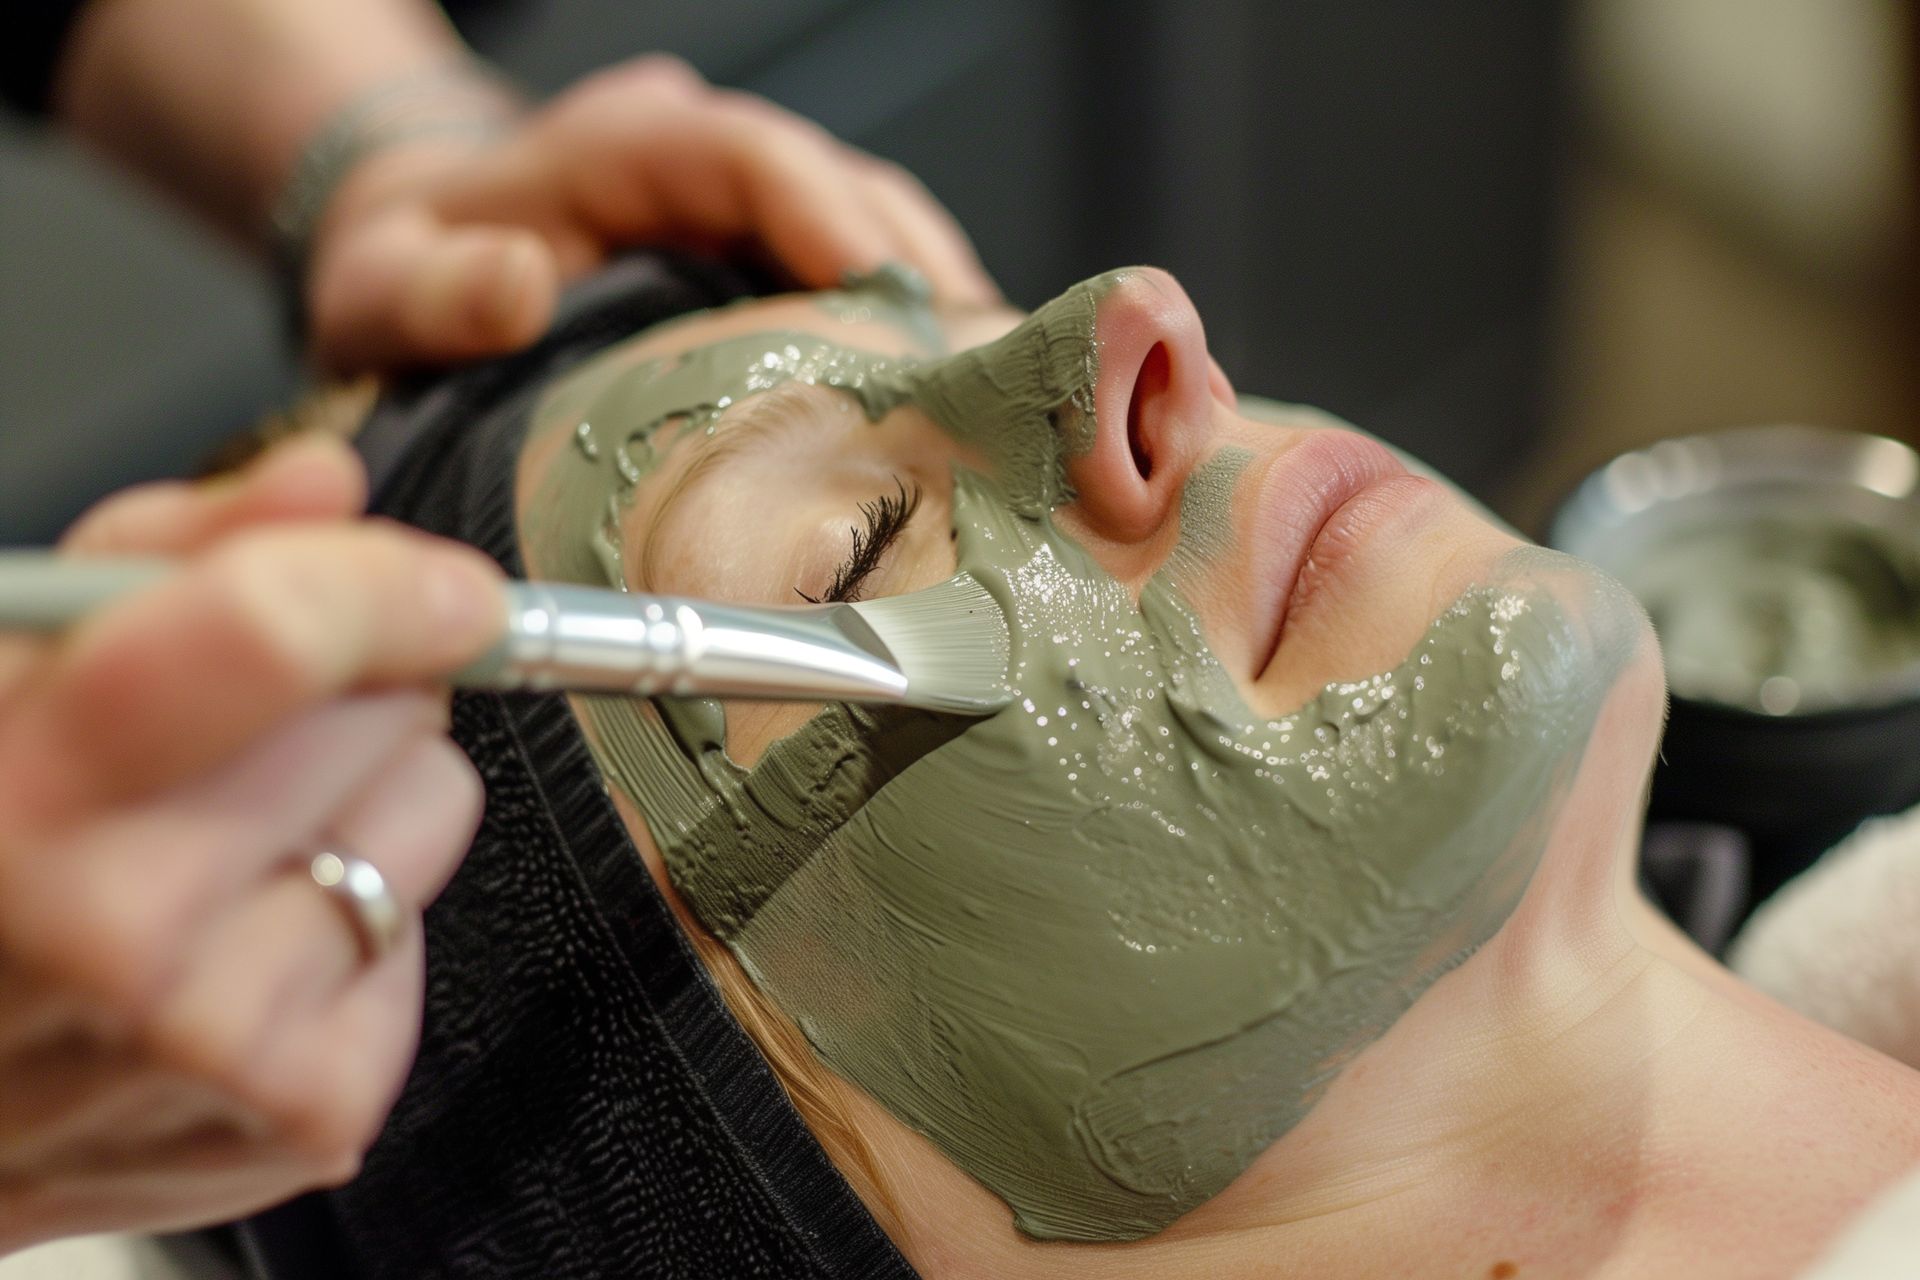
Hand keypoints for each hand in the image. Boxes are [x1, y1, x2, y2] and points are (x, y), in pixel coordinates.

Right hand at [0, 437, 501, 1250]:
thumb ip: (159, 554)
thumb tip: (322, 487)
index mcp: (18, 803)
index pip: (272, 637)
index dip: (384, 582)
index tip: (436, 581)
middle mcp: (124, 937)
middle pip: (390, 711)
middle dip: (347, 689)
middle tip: (245, 730)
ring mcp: (225, 1043)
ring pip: (438, 807)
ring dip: (362, 798)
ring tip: (232, 838)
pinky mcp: (315, 1111)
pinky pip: (431, 926)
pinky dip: (362, 915)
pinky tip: (246, 941)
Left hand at [307, 55, 999, 371]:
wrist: (425, 263)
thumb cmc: (411, 277)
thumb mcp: (381, 292)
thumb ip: (434, 292)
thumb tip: (519, 282)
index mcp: (616, 147)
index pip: (744, 149)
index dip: (823, 208)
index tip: (880, 290)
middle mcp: (702, 161)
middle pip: (845, 186)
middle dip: (920, 274)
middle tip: (978, 375)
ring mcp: (749, 207)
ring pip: (879, 225)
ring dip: (937, 307)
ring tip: (991, 399)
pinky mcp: (775, 255)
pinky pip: (868, 271)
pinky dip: (916, 330)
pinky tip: (953, 397)